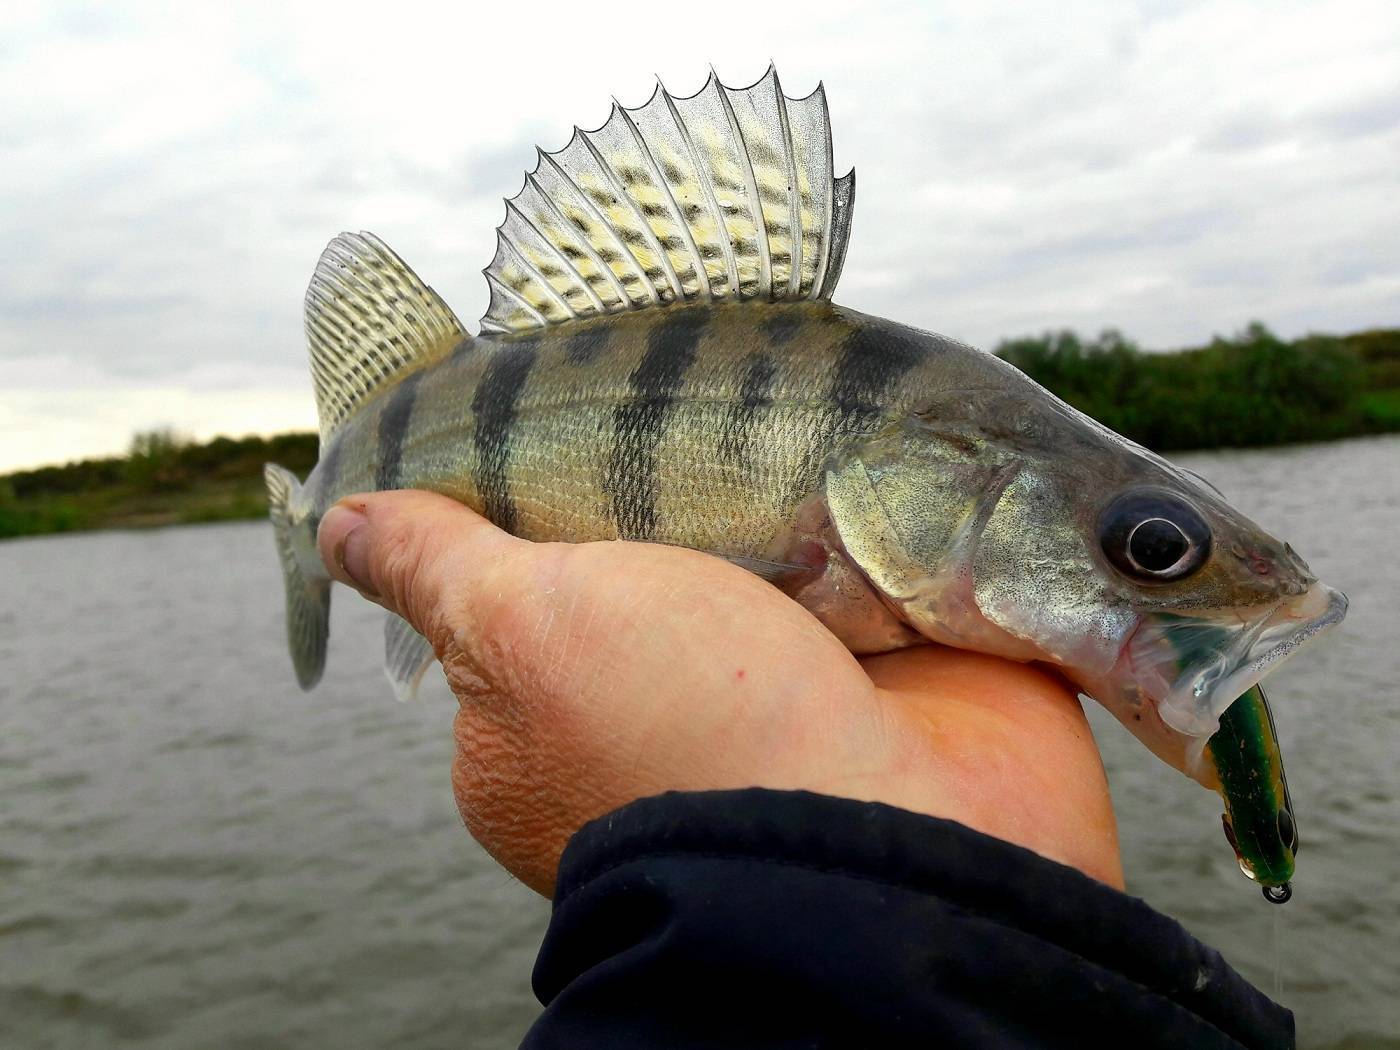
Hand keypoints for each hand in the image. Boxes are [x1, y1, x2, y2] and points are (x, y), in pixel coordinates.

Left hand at [318, 491, 1122, 895]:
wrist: (902, 836)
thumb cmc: (680, 730)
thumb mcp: (524, 631)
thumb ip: (438, 570)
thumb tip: (334, 525)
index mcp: (545, 742)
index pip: (516, 608)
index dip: (533, 522)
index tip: (560, 447)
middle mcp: (657, 731)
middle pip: (645, 579)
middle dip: (665, 509)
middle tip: (682, 425)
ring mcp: (776, 705)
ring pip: (755, 569)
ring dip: (770, 513)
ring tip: (776, 422)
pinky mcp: (879, 679)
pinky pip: (857, 575)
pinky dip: (855, 530)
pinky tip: (851, 462)